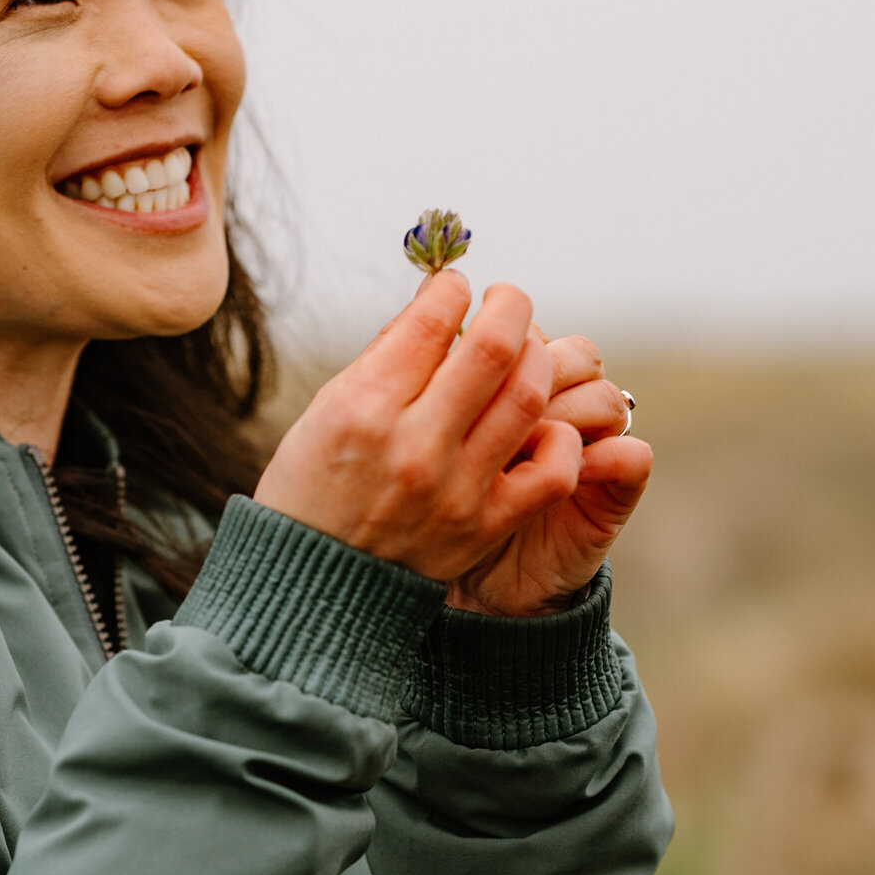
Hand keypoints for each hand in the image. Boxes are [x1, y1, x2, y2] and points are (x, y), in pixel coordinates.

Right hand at [252, 274, 582, 587]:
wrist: (316, 587)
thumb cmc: (314, 486)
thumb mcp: (325, 411)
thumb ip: (383, 356)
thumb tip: (435, 302)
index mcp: (364, 410)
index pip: (431, 321)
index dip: (452, 289)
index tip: (455, 287)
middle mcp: (415, 446)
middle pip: (493, 348)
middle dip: (509, 305)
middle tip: (506, 301)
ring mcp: (457, 489)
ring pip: (530, 395)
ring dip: (538, 357)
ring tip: (527, 350)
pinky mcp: (486, 525)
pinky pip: (553, 470)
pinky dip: (559, 437)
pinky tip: (541, 423)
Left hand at [446, 329, 651, 614]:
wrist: (477, 589)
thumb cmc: (437, 513)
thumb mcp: (429, 450)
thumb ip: (436, 396)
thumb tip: (427, 339)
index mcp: (513, 388)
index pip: (525, 335)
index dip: (503, 345)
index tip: (462, 372)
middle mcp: (560, 409)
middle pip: (574, 356)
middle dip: (536, 375)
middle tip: (495, 410)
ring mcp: (593, 447)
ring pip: (605, 398)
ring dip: (569, 413)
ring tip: (525, 444)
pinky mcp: (615, 494)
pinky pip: (633, 457)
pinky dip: (609, 457)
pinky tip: (572, 470)